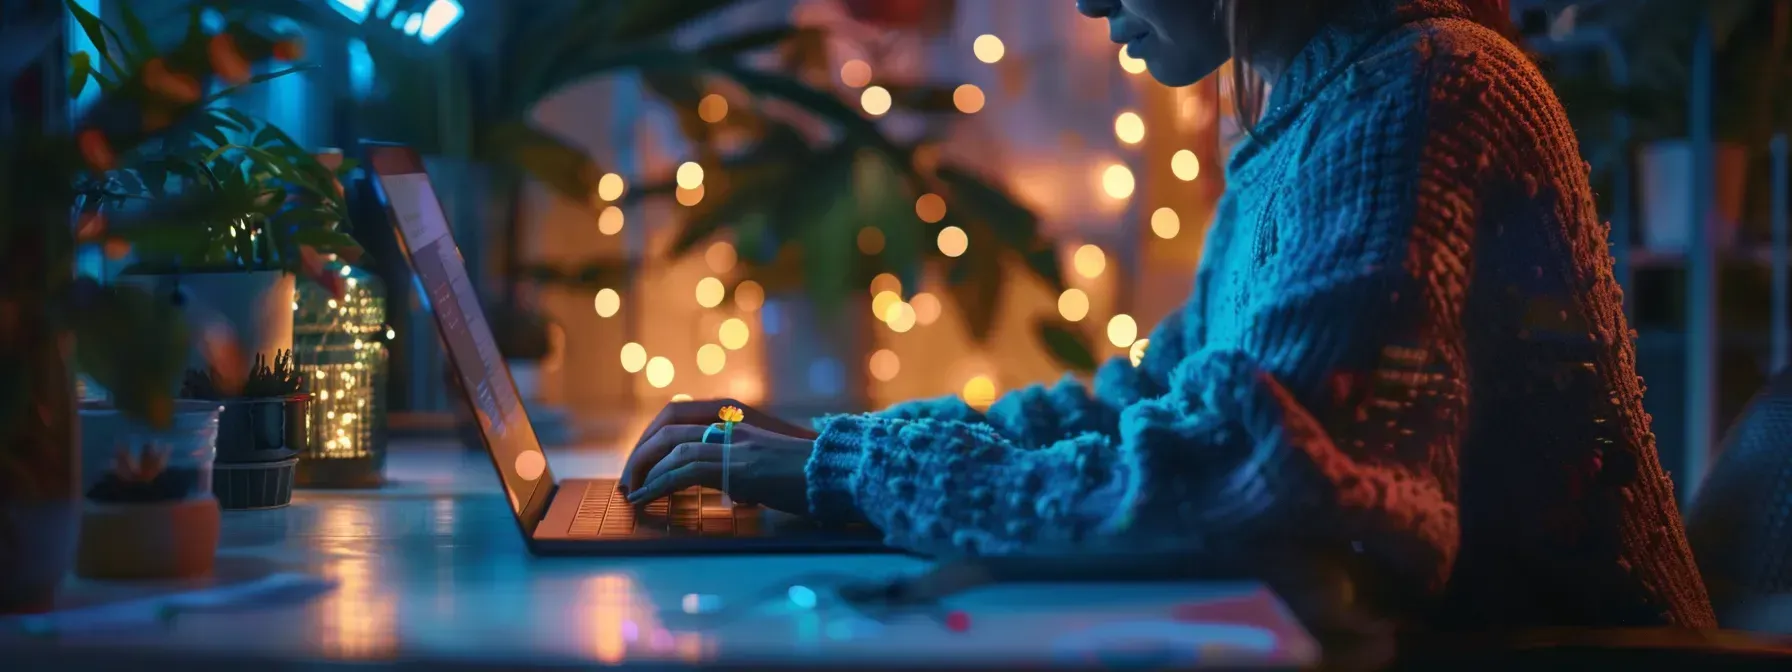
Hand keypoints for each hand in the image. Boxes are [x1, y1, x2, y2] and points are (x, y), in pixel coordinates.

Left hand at [619, 399, 813, 492]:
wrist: (841, 473)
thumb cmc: (812, 475)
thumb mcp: (772, 465)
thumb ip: (750, 470)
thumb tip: (739, 494)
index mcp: (737, 418)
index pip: (678, 415)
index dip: (652, 438)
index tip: (640, 464)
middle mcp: (732, 423)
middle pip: (668, 425)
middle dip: (640, 452)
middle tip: (628, 480)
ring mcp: (736, 442)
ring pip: (673, 446)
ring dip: (645, 469)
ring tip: (632, 492)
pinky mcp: (741, 466)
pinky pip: (687, 470)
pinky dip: (660, 485)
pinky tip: (648, 499)